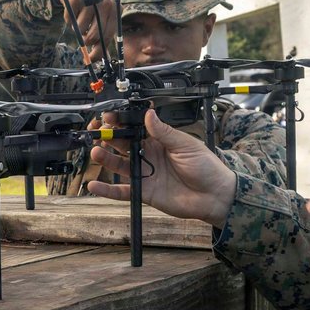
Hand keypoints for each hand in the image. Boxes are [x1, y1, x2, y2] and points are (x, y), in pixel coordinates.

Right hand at [56, 0, 114, 62]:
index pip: (108, 36)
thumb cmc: (92, 1)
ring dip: (76, 28)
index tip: (91, 59)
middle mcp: (106, 4)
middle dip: (87, 42)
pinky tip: (73, 9)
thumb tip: (100, 57)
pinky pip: (69, 20)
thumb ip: (102, 33)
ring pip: (80, 29)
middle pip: (95, 35)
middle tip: (83, 42)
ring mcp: (91, 1)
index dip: (99, 51)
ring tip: (79, 17)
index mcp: (115, 10)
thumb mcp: (102, 14)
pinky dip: (68, 19)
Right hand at [86, 109, 237, 227]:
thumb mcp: (186, 144)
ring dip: (105, 158)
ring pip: (119, 165)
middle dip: (108, 138)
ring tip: (95, 153)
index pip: (135, 129)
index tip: (110, 117)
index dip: (122, 123)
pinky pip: (122, 191)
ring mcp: (145, 174)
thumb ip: (164, 132)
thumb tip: (149, 114)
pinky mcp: (143, 192)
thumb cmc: (206, 167)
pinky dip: (107, 190)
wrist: (214, 195)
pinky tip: (95, 186)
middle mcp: (148, 155)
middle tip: (98, 133)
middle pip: (122, 145)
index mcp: (158, 141)